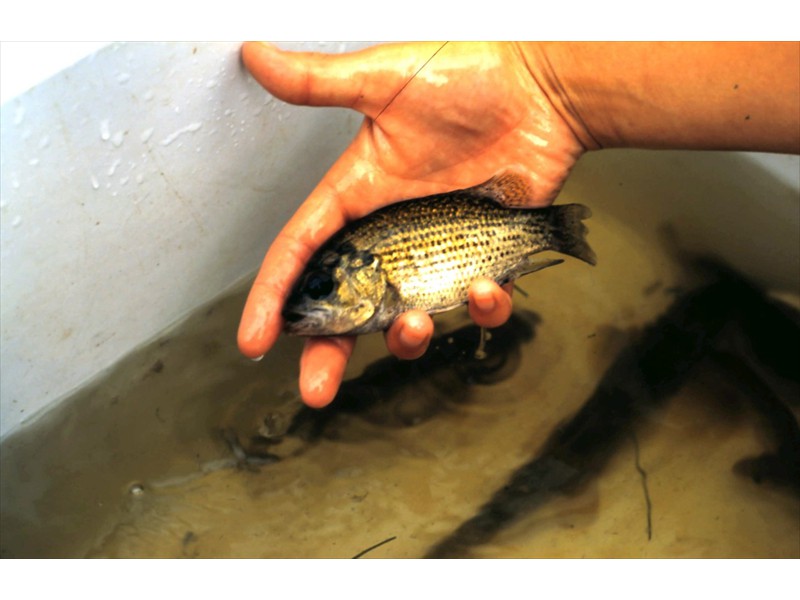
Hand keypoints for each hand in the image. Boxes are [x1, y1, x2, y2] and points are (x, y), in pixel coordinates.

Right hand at [237, 42, 586, 406]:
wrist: (542, 89)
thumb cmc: (467, 77)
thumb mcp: (384, 79)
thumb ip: (320, 82)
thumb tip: (256, 55)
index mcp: (356, 197)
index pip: (303, 253)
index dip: (275, 295)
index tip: (255, 338)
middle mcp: (392, 235)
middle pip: (347, 306)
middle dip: (328, 353)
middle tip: (315, 390)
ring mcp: (438, 253)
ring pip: (409, 317)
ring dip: (407, 336)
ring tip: (413, 324)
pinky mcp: (484, 260)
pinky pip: (477, 304)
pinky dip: (481, 309)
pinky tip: (486, 288)